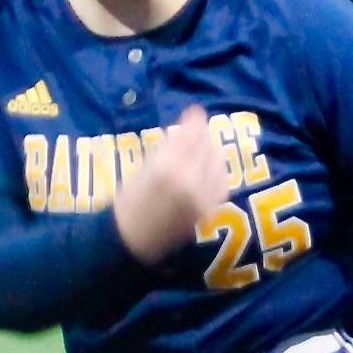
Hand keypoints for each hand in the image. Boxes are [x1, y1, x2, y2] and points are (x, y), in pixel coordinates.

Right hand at [113, 104, 224, 263]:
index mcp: (165, 167)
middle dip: (204, 135)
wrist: (131, 240)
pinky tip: (212, 169)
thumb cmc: (129, 202)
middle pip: (206, 147)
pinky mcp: (207, 211)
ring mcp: (200, 197)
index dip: (195, 120)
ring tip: (205, 149)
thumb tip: (186, 129)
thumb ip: (167, 149)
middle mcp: (187, 181)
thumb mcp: (143, 168)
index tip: (195, 112)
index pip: (190, 135)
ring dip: (213, 152)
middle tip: (198, 131)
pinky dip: (220, 172)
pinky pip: (222, 185)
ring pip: (217, 164)